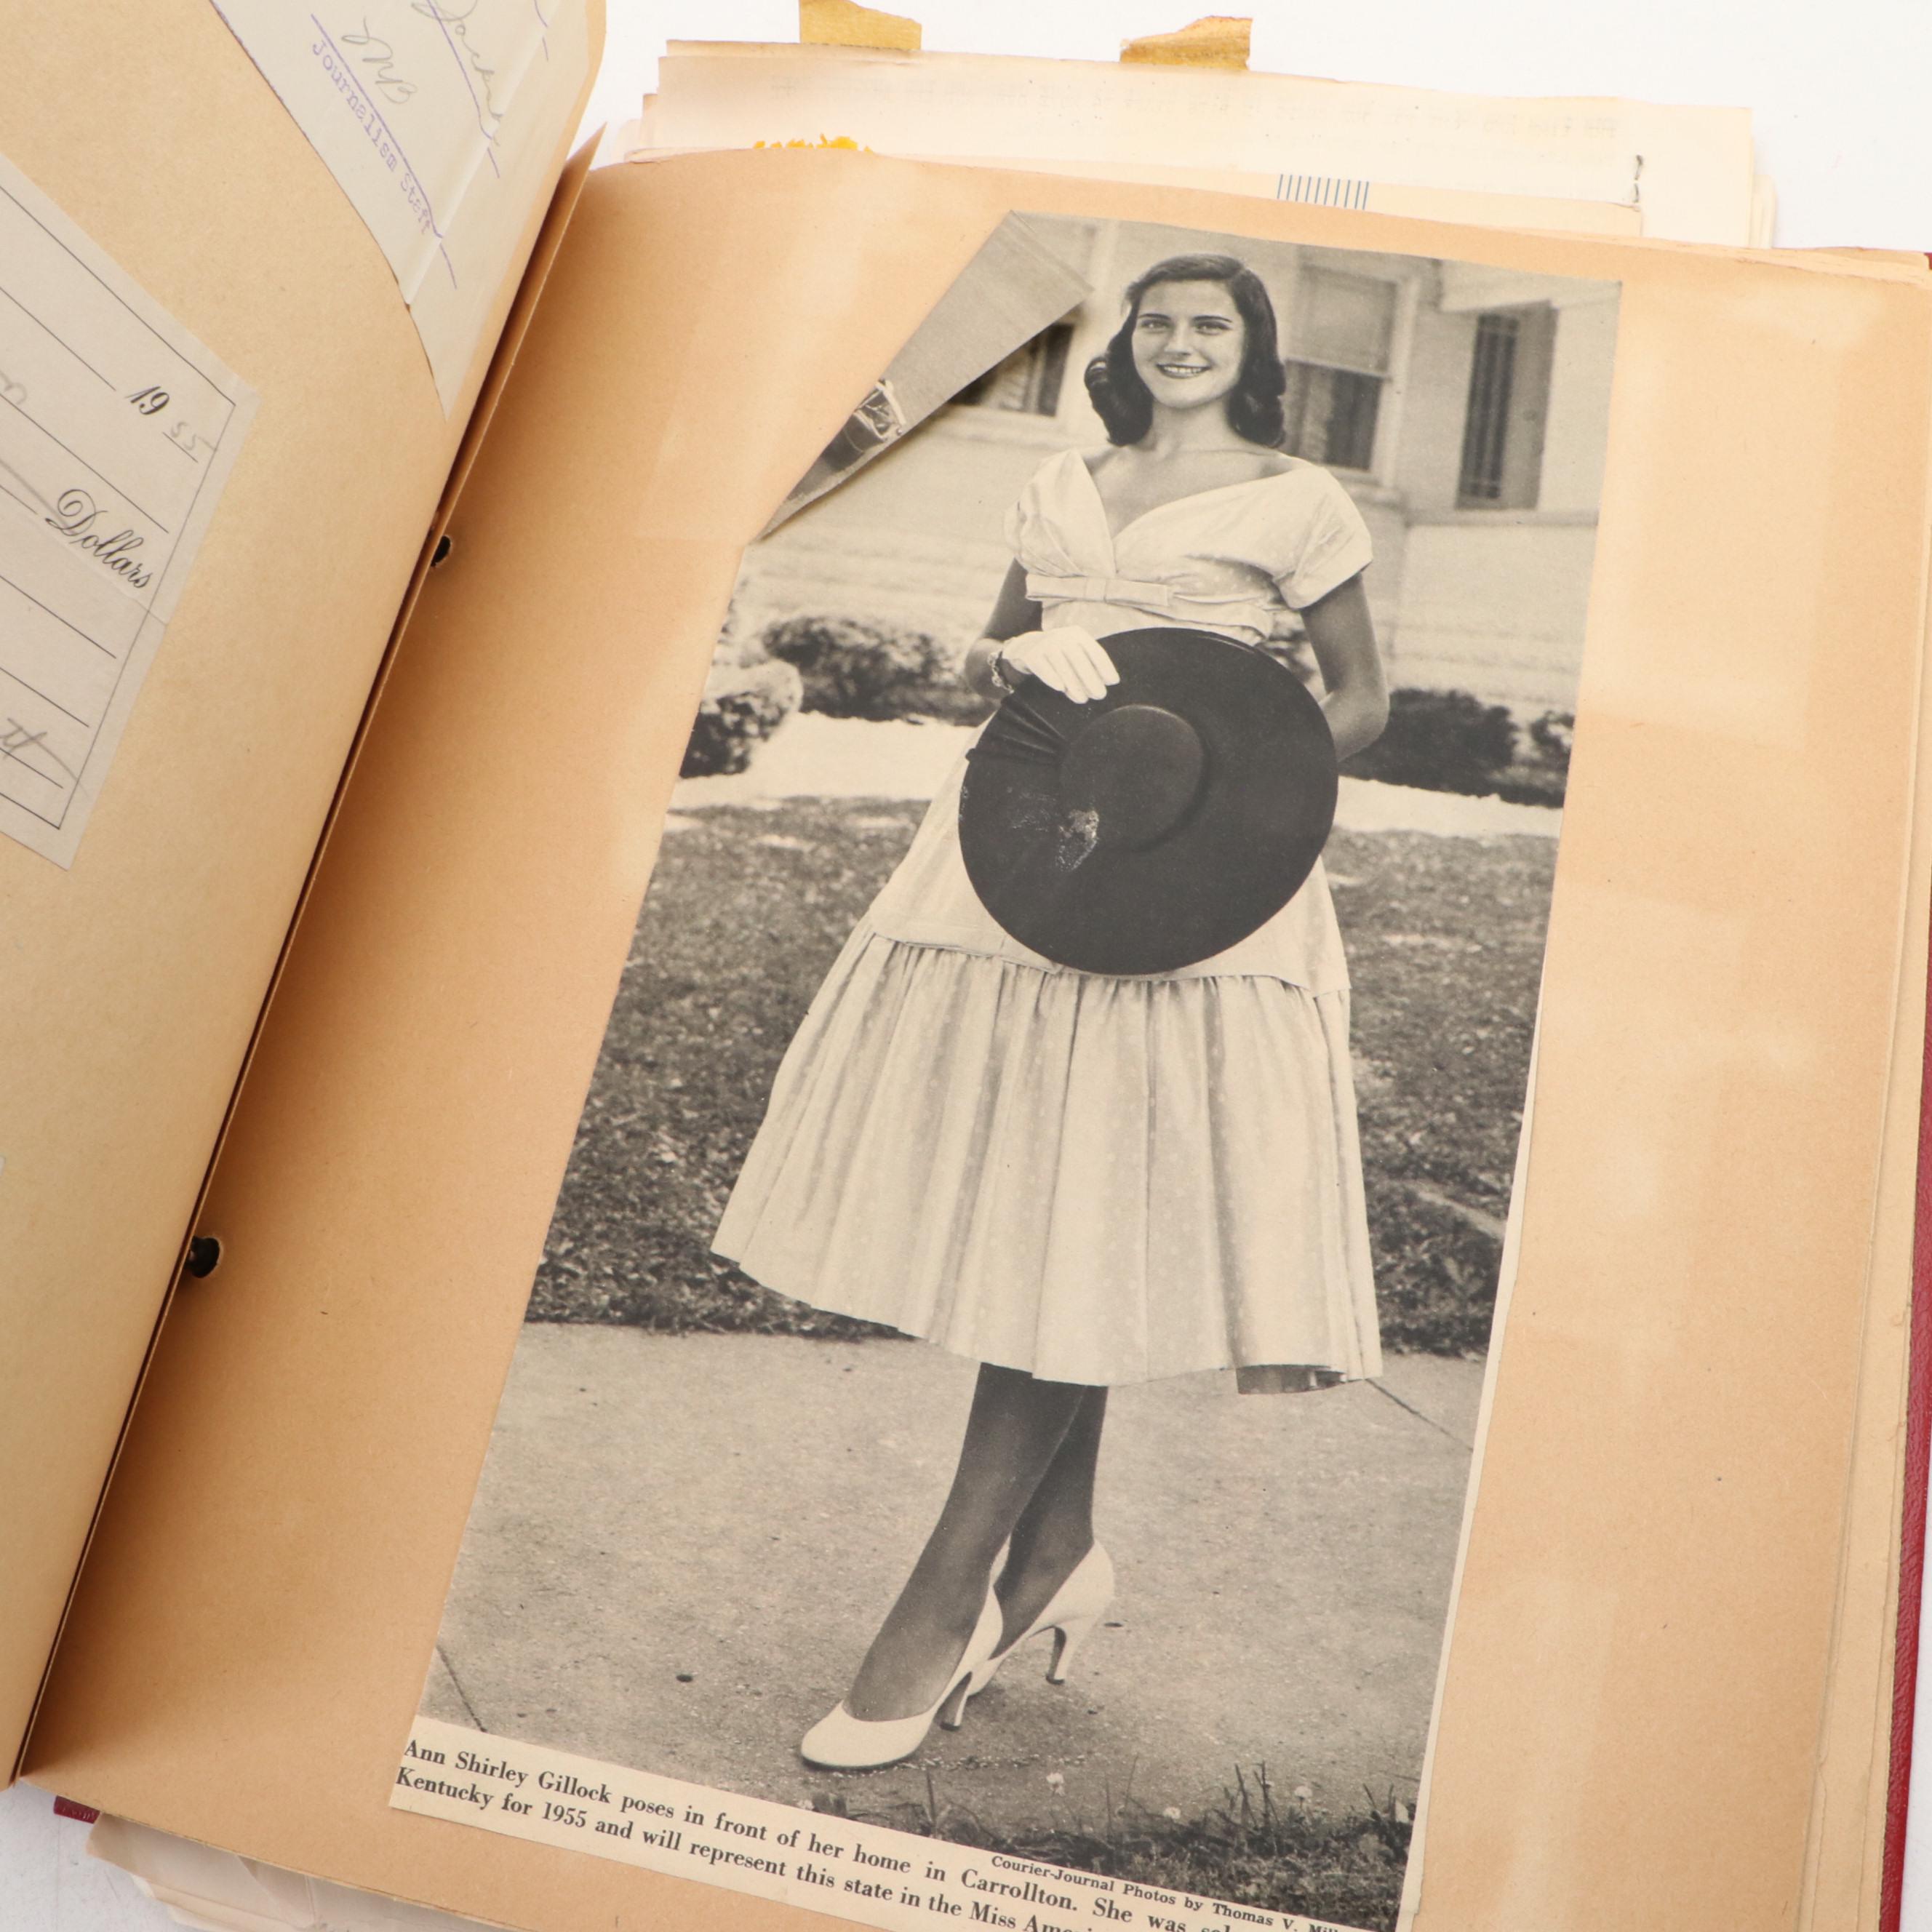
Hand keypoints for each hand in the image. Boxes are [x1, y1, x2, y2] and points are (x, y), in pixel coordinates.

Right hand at [997, 627, 1119, 704]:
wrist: (1027, 646)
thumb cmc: (1059, 654)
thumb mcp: (1074, 653)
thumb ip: (1089, 665)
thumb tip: (1107, 682)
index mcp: (1078, 635)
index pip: (1095, 651)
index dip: (1105, 667)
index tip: (1113, 682)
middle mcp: (1062, 636)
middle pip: (1079, 660)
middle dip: (1091, 678)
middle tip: (1100, 695)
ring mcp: (1046, 644)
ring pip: (1062, 666)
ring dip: (1074, 684)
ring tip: (1083, 699)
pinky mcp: (1031, 654)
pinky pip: (1043, 668)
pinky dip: (1052, 677)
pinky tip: (1060, 688)